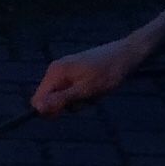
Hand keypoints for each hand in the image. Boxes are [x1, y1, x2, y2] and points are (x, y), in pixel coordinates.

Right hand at [32, 35, 148, 115]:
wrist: (127, 55)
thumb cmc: (108, 73)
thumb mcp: (85, 90)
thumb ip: (61, 100)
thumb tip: (37, 109)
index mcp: (55, 72)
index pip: (38, 99)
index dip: (49, 110)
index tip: (69, 109)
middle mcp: (57, 70)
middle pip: (52, 100)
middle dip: (69, 104)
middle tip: (87, 98)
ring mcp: (66, 71)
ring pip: (64, 97)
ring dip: (80, 101)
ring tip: (96, 92)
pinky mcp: (76, 73)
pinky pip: (73, 92)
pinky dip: (85, 95)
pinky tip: (97, 89)